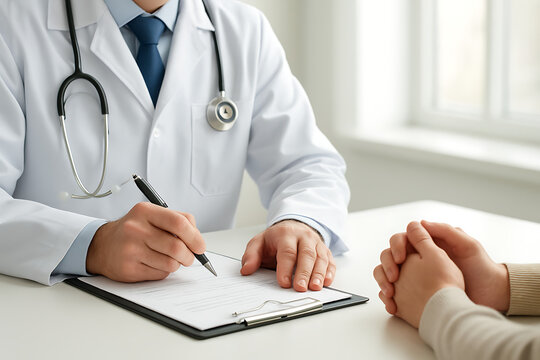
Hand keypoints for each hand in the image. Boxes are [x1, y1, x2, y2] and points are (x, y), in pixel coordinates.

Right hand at [86, 202, 204, 281]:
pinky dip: (164, 271)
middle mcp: (136, 229)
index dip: (194, 237)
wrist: (103, 245)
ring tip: (169, 258)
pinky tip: (154, 264)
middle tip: (189, 257)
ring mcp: (130, 250)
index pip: (178, 223)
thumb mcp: (152, 215)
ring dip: (177, 264)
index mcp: (145, 211)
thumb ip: (178, 221)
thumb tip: (198, 241)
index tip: (200, 247)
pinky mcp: (128, 269)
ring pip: (170, 263)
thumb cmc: (135, 230)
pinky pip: (160, 274)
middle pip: (176, 247)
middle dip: (189, 255)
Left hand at [240, 220, 334, 291]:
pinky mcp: (325, 250)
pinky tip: (327, 281)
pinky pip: (330, 260)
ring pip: (320, 258)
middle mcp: (304, 237)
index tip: (283, 283)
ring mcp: (316, 243)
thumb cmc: (276, 239)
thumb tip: (246, 270)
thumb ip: (251, 256)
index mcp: (286, 234)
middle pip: (306, 255)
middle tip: (300, 288)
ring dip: (319, 274)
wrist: (293, 227)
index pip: (287, 251)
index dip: (285, 268)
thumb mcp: (259, 242)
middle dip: (304, 273)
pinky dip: (330, 272)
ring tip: (315, 288)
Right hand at [376, 220, 509, 311]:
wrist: (491, 294)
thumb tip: (419, 224)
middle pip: (390, 255)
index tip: (402, 257)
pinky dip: (388, 296)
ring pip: (387, 273)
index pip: (402, 239)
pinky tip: (391, 303)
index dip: (397, 245)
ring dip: (383, 279)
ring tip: (389, 292)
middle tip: (394, 276)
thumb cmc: (482, 267)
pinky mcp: (415, 294)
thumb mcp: (467, 245)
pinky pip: (394, 292)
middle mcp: (418, 259)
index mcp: (428, 245)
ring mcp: (415, 277)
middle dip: (387, 263)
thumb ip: (445, 231)